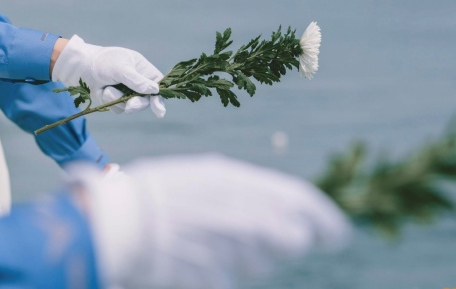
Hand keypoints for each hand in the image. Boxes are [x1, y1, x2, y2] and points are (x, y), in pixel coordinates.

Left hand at [51, 36, 165, 116]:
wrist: (81, 66)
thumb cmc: (103, 61)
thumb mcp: (121, 68)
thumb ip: (137, 80)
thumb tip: (155, 90)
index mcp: (143, 69)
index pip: (157, 85)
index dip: (159, 98)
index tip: (158, 110)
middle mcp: (137, 81)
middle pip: (146, 100)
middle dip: (137, 103)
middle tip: (130, 106)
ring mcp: (126, 91)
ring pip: (130, 106)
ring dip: (118, 100)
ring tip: (107, 89)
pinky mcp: (114, 99)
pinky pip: (117, 108)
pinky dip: (109, 101)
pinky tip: (102, 91)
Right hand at [69, 153, 350, 288]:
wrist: (117, 221)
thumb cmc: (155, 192)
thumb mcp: (203, 176)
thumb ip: (243, 192)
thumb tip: (283, 212)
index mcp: (238, 181)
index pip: (302, 202)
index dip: (325, 219)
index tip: (338, 233)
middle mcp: (243, 216)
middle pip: (291, 239)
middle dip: (284, 241)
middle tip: (263, 235)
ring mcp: (231, 250)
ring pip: (261, 261)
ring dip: (248, 254)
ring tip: (208, 237)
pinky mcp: (214, 278)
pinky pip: (229, 278)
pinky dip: (218, 270)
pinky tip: (193, 255)